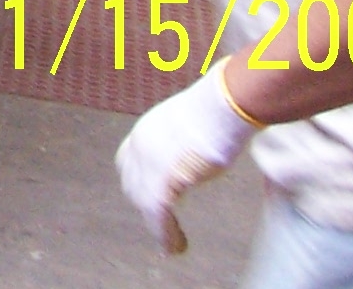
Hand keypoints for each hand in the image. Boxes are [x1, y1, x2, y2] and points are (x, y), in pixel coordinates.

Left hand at [115, 66, 254, 252]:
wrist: (224, 105)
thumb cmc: (220, 108)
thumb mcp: (194, 121)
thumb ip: (187, 138)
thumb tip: (207, 141)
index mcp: (146, 130)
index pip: (128, 160)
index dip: (136, 179)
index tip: (147, 194)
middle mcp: (140, 145)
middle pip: (133, 183)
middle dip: (144, 203)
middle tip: (162, 223)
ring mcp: (149, 163)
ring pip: (144, 203)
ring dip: (158, 226)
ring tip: (172, 243)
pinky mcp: (162, 180)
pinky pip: (158, 215)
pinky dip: (165, 234)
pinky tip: (175, 246)